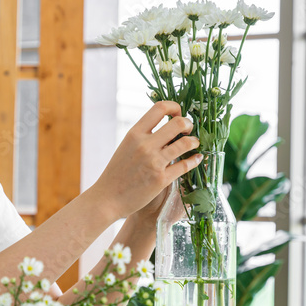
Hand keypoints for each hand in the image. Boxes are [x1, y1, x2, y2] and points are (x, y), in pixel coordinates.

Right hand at [91, 101, 201, 220]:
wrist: (107, 198)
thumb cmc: (116, 172)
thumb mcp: (126, 146)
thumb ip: (143, 135)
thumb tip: (164, 126)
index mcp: (134, 133)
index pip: (160, 108)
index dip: (175, 107)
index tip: (178, 113)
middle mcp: (145, 145)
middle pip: (178, 123)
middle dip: (188, 124)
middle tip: (188, 129)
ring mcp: (154, 162)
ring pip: (185, 143)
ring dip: (194, 141)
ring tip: (194, 143)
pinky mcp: (161, 179)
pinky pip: (185, 165)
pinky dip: (194, 160)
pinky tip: (197, 158)